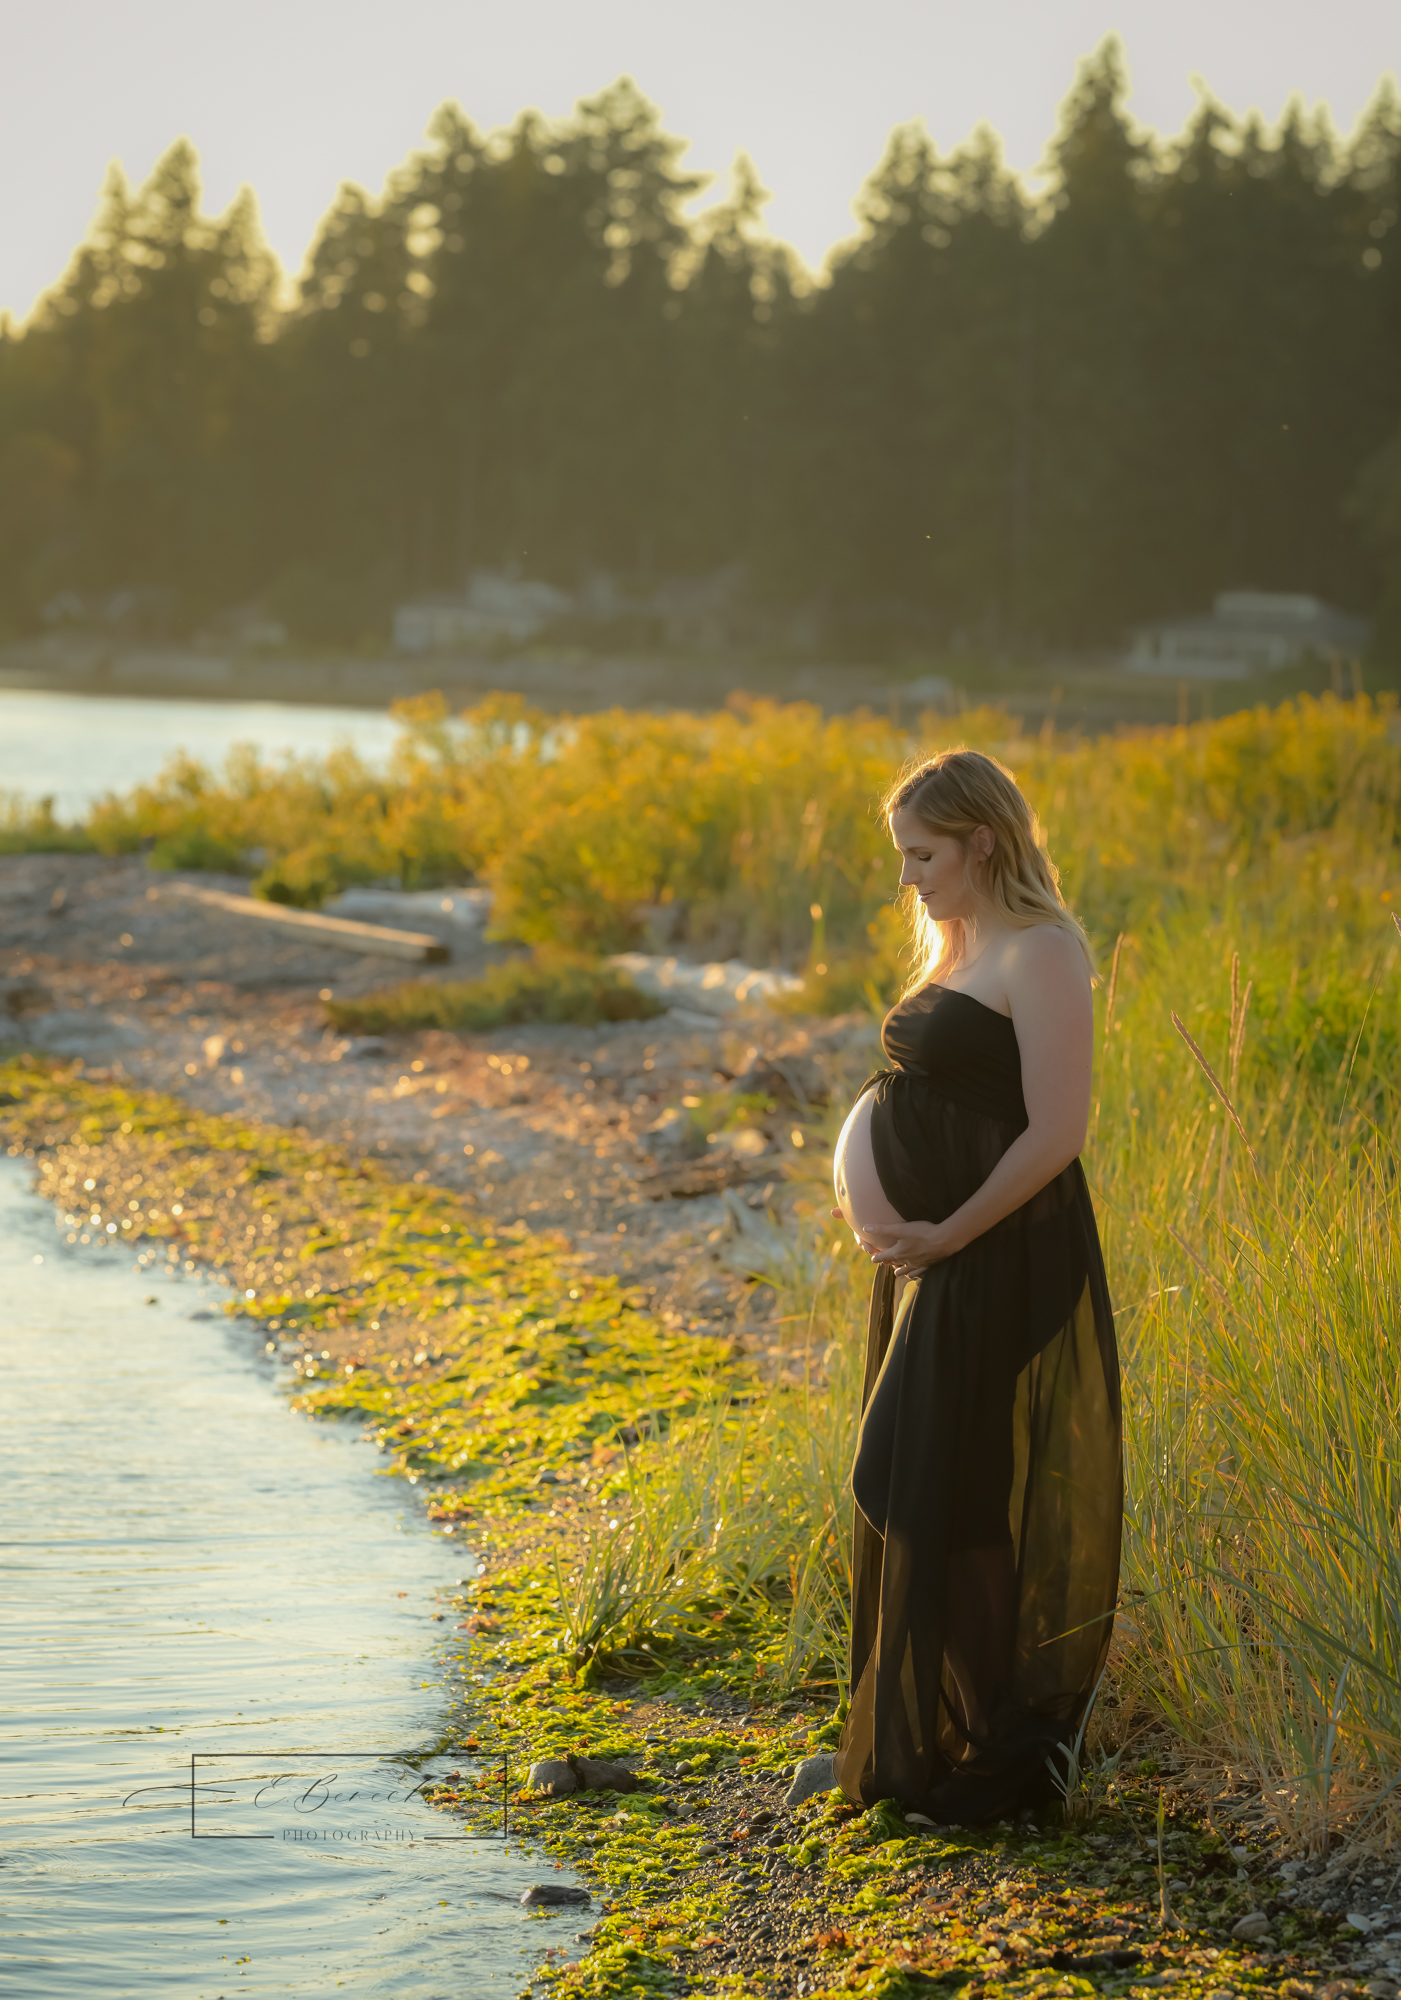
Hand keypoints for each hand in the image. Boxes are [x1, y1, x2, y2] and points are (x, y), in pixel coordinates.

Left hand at [830, 1210, 959, 1275]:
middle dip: (888, 1263)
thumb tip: (865, 1229)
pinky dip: (913, 1274)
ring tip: (896, 1273)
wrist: (944, 1240)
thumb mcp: (900, 1229)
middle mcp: (906, 1260)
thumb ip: (883, 1229)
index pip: (884, 1256)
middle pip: (894, 1263)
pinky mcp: (928, 1264)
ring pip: (906, 1270)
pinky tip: (913, 1275)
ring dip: (900, 1271)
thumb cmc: (922, 1233)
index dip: (877, 1257)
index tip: (873, 1259)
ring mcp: (918, 1264)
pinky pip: (918, 1272)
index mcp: (898, 1252)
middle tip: (883, 1264)